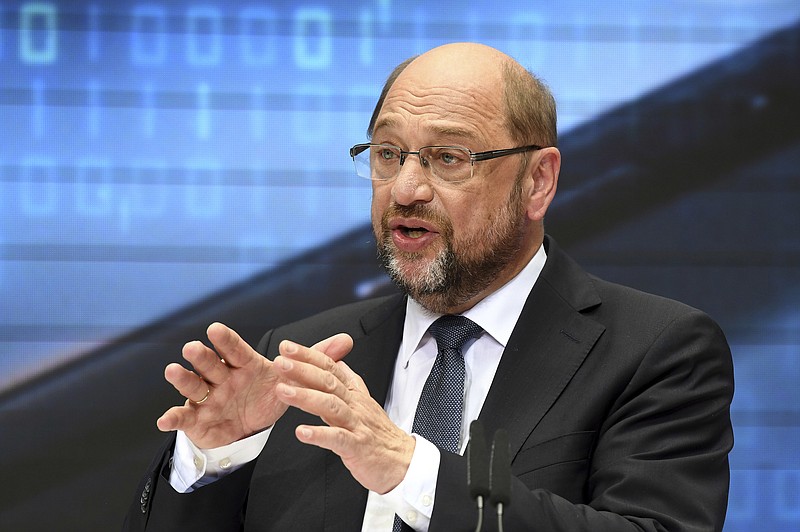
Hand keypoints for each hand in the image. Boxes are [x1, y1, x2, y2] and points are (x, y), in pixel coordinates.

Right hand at [156, 322, 352, 448]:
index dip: (226, 340)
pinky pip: (184, 417)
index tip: (216, 328)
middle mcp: (223, 377)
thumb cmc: (266, 394)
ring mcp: (208, 397)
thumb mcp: (291, 378)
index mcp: (245, 365)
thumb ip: (316, 359)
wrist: (250, 427)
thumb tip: (346, 339)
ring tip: (173, 371)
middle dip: (202, 356)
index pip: (236, 350)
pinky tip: (164, 420)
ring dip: (183, 378)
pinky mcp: (198, 419)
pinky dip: (173, 418)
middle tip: (194, 348)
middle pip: (210, 364)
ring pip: (193, 385)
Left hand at [273, 340, 415, 493]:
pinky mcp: (357, 446)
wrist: (402, 461)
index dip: (308, 356)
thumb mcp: (364, 402)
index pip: (330, 367)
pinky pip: (337, 438)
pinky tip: (302, 432)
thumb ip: (350, 381)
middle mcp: (354, 404)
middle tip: (280, 362)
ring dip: (305, 397)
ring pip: (330, 405)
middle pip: (328, 381)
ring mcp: (356, 424)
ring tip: (283, 391)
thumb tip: (339, 363)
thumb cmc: (379, 435)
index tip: (287, 347)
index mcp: (353, 393)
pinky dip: (319, 434)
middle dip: (302, 369)